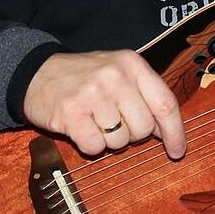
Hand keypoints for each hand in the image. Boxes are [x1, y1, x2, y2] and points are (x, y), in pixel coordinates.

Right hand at [23, 50, 185, 158]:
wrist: (37, 73)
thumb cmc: (84, 78)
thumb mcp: (118, 72)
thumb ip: (144, 95)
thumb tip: (166, 130)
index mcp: (132, 64)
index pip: (165, 103)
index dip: (175, 131)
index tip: (177, 150)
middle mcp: (115, 76)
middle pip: (143, 128)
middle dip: (132, 135)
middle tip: (114, 123)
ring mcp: (92, 93)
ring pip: (119, 141)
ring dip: (108, 139)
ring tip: (94, 120)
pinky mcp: (71, 113)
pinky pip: (95, 147)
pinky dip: (89, 145)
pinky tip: (81, 127)